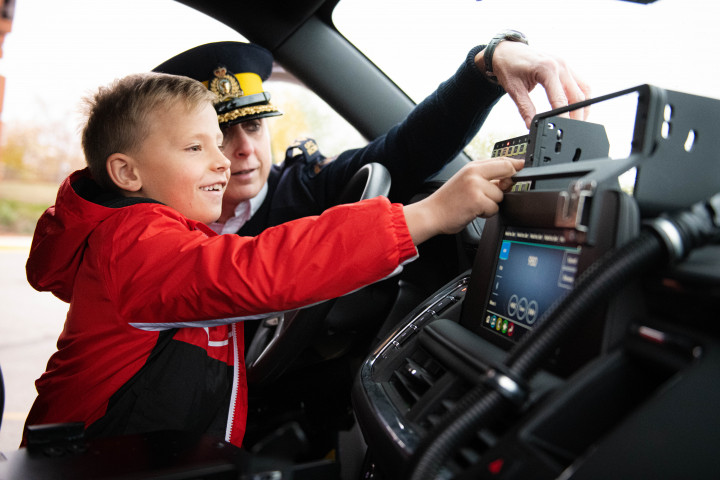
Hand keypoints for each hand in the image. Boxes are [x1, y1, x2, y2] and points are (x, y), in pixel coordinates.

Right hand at [404, 157, 523, 244]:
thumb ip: (487, 178)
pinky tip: (473, 211)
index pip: (502, 160)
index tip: (522, 168)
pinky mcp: (477, 200)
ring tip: (474, 205)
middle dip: (505, 185)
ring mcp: (475, 186)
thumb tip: (511, 179)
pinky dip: (486, 213)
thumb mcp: (466, 182)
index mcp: (472, 167)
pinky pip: (494, 208)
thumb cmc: (448, 201)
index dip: (515, 165)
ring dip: (491, 204)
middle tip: (489, 194)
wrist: (431, 214)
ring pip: (501, 195)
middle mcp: (474, 173)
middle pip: (507, 171)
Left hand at [477, 41, 590, 128]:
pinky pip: (580, 83)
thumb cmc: (509, 66)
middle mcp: (560, 65)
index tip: (564, 128)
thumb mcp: (514, 90)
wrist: (507, 51)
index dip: (564, 117)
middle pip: (578, 96)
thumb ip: (525, 109)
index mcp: (547, 69)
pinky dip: (581, 97)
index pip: (561, 99)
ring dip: (583, 107)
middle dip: (577, 115)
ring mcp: (565, 65)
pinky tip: (576, 108)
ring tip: (577, 122)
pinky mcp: (566, 67)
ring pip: (583, 89)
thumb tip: (532, 125)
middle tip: (572, 130)